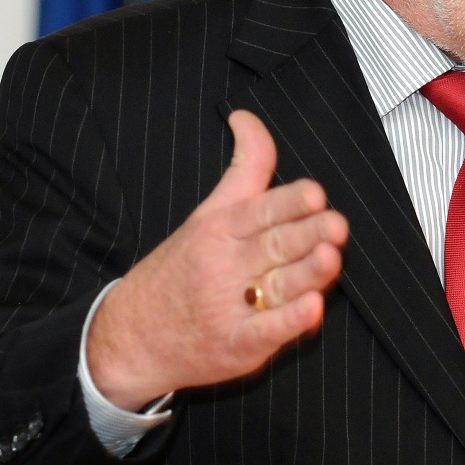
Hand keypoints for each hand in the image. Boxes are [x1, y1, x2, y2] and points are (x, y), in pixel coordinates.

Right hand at [87, 110, 348, 410]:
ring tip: (332, 258)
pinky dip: (288, 322)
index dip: (290, 202)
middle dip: (308, 234)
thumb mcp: (208, 213)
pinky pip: (265, 332)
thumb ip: (244, 168)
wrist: (128, 337)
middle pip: (275, 245)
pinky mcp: (236, 346)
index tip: (316, 194)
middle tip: (337, 226)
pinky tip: (312, 310)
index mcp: (221, 228)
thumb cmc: (180, 268)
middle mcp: (226, 265)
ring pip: (276, 286)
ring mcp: (230, 307)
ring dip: (306, 273)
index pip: (262, 210)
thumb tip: (248, 117)